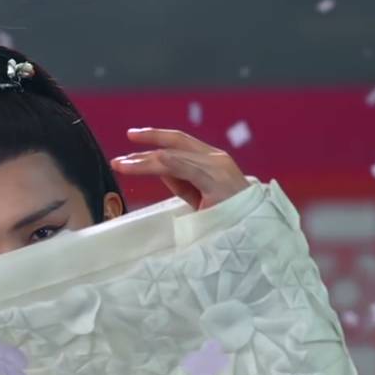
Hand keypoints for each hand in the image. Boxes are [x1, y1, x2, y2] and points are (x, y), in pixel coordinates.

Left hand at [110, 127, 249, 209]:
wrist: (255, 236)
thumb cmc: (229, 218)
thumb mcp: (200, 196)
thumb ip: (182, 181)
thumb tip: (158, 169)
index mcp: (212, 160)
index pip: (180, 143)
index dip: (155, 138)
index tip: (132, 139)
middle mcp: (215, 158)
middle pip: (175, 142)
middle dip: (146, 143)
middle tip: (119, 156)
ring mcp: (218, 168)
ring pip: (174, 156)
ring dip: (145, 161)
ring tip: (123, 165)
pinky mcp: (217, 182)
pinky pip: (188, 168)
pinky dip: (168, 163)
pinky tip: (151, 161)